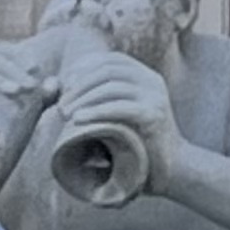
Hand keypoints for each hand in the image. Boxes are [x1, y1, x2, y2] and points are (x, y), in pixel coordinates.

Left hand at [52, 50, 182, 198]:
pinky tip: (77, 120)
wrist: (170, 168)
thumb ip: (98, 102)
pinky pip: (120, 107)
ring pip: (112, 86)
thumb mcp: (118, 116)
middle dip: (79, 86)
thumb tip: (62, 89)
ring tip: (64, 114)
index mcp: (146, 77)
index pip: (111, 60)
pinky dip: (95, 111)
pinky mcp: (154, 116)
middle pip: (108, 71)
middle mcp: (152, 81)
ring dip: (83, 98)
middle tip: (60, 106)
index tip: (64, 85)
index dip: (85, 67)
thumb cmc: (137, 144)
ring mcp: (155, 97)